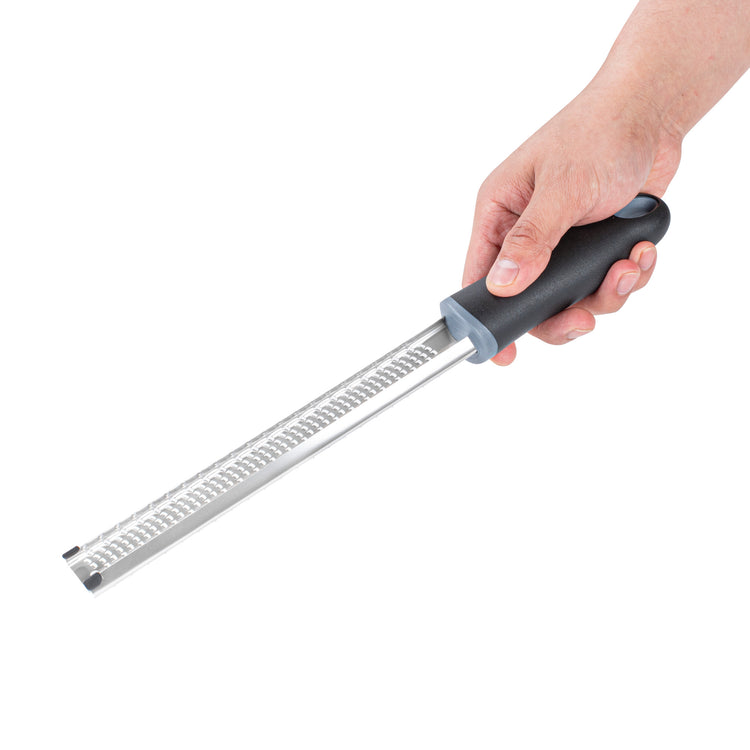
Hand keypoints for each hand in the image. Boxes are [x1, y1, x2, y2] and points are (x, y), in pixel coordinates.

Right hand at [464, 83, 681, 364]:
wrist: (651, 113)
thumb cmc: (597, 132)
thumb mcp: (562, 188)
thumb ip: (532, 239)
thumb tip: (502, 285)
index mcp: (499, 215)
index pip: (479, 277)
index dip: (487, 319)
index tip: (503, 352)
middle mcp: (525, 235)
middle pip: (529, 302)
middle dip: (563, 314)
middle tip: (586, 317)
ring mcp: (562, 245)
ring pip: (573, 298)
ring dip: (606, 292)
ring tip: (629, 264)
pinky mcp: (594, 249)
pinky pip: (605, 285)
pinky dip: (628, 276)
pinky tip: (640, 250)